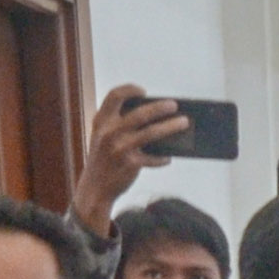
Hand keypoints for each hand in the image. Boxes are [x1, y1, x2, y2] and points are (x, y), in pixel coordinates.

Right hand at [74, 85, 191, 232]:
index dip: (130, 89)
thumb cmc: (103, 160)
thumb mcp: (102, 138)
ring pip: (152, 133)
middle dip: (161, 107)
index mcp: (101, 121)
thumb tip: (154, 117)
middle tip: (174, 105)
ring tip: (184, 123)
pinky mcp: (131, 164)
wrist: (94, 189)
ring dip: (171, 126)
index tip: (143, 92)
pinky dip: (162, 157)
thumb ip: (118, 125)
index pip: (115, 95)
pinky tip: (167, 157)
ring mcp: (120, 148)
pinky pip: (154, 156)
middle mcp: (109, 132)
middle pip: (141, 113)